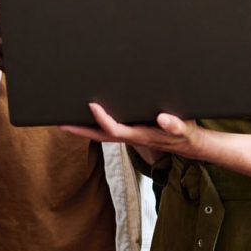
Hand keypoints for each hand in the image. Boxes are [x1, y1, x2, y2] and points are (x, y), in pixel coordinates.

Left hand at [61, 103, 202, 159]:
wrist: (190, 144)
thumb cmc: (185, 135)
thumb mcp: (184, 130)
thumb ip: (175, 125)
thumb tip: (163, 118)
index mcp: (141, 135)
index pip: (116, 130)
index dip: (102, 120)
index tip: (92, 106)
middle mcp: (132, 137)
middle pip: (100, 136)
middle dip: (80, 130)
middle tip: (60, 122)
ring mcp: (130, 136)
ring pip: (102, 134)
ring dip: (84, 128)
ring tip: (66, 118)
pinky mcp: (132, 132)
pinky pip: (109, 130)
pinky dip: (96, 124)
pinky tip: (86, 116)